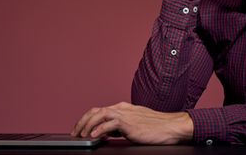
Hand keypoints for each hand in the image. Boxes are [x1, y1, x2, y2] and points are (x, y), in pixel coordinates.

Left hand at [71, 102, 193, 144]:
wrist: (171, 126)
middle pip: (95, 110)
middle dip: (82, 121)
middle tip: (75, 133)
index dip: (86, 119)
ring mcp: (125, 114)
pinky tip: (94, 136)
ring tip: (81, 135)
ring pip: (99, 114)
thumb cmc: (156, 127)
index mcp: (122, 108)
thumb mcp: (134, 125)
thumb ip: (120, 126)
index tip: (79, 128)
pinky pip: (110, 124)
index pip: (99, 110)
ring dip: (87, 125)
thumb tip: (107, 132)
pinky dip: (99, 129)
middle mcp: (121, 108)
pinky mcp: (129, 123)